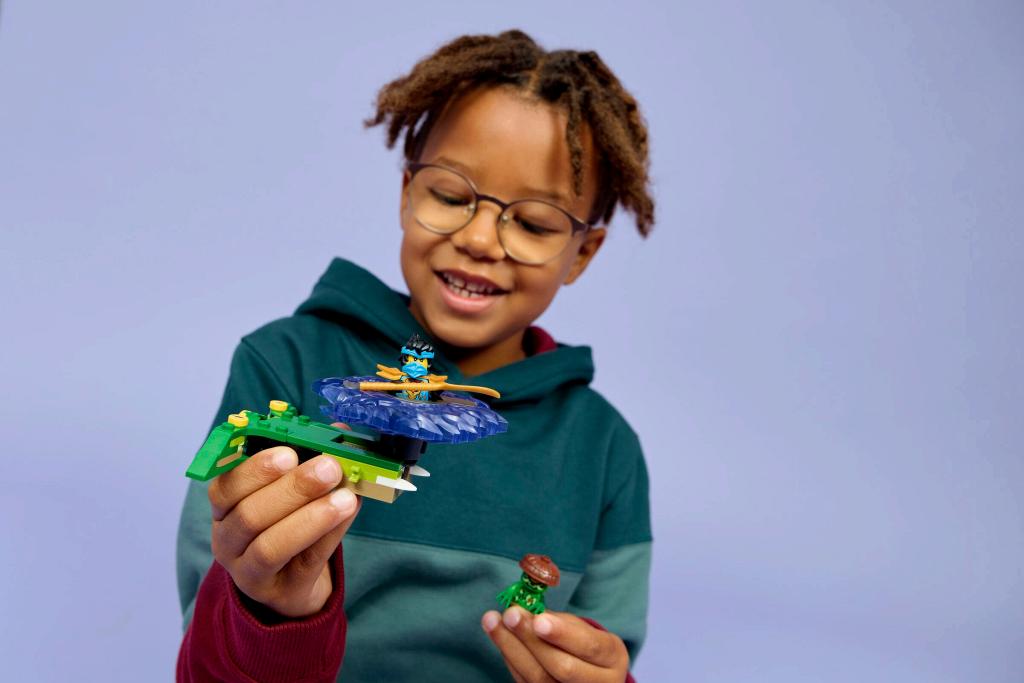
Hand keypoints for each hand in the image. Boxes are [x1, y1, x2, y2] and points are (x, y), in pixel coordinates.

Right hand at [208, 433, 360, 618]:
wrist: (289, 584)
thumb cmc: (285, 524)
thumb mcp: (289, 492)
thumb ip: (309, 460)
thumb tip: (341, 432)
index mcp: (225, 508)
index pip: (224, 487)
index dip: (255, 469)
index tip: (289, 452)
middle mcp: (228, 541)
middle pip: (250, 516)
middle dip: (293, 488)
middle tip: (329, 468)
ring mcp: (250, 572)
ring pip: (271, 546)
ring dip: (311, 517)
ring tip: (345, 497)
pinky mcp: (282, 592)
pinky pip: (305, 562)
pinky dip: (330, 535)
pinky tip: (350, 512)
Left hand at [482, 606, 629, 682]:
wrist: (591, 677)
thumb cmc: (585, 646)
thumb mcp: (583, 630)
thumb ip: (558, 621)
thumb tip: (524, 608)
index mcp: (612, 658)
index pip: (588, 646)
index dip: (562, 634)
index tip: (538, 618)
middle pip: (561, 667)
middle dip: (531, 639)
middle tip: (510, 614)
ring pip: (538, 679)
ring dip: (510, 647)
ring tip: (492, 621)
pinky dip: (510, 659)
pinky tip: (500, 638)